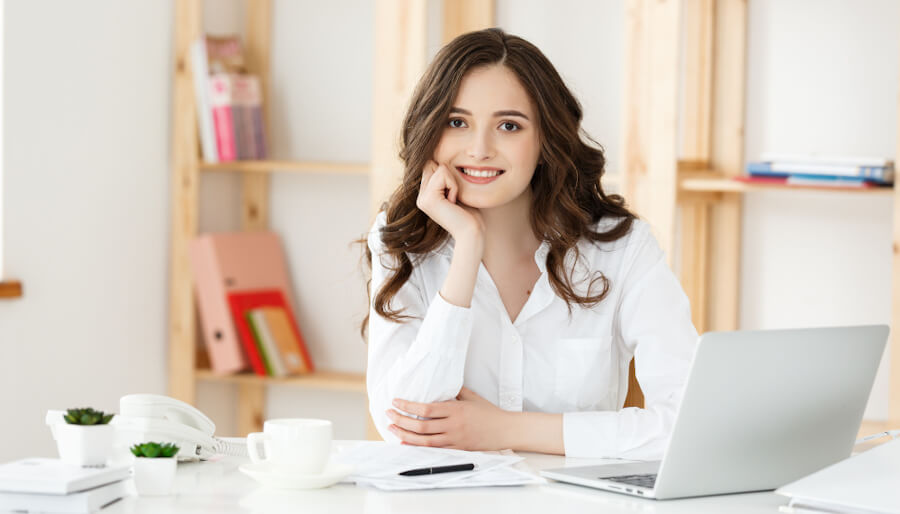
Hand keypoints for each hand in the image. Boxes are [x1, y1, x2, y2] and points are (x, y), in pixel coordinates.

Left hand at [386, 387, 510, 450]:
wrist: (505, 430)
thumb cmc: (489, 412)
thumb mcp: (471, 396)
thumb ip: (454, 390)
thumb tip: (438, 382)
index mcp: (456, 410)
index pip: (426, 409)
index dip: (408, 406)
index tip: (396, 402)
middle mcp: (453, 425)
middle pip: (421, 426)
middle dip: (401, 420)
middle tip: (388, 414)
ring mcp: (455, 439)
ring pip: (424, 441)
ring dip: (405, 435)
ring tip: (392, 429)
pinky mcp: (458, 450)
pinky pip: (434, 450)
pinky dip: (418, 447)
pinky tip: (407, 443)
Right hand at [415, 161, 484, 242]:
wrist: (470, 232)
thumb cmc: (469, 214)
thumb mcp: (456, 193)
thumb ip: (446, 180)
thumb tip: (441, 161)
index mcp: (426, 196)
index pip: (432, 167)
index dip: (447, 175)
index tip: (454, 194)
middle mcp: (421, 197)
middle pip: (433, 164)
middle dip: (449, 176)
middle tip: (454, 198)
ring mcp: (422, 198)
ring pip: (439, 168)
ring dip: (453, 182)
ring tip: (454, 200)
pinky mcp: (428, 198)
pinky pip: (443, 175)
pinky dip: (453, 186)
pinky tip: (453, 202)